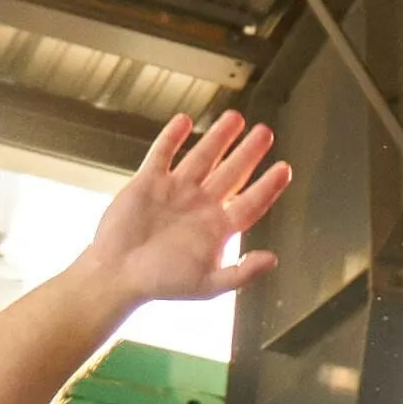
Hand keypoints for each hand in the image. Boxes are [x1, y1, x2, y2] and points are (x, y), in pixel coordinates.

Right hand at [80, 107, 290, 306]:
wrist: (117, 275)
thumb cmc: (162, 283)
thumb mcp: (208, 285)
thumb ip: (242, 273)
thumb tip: (273, 259)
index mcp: (218, 228)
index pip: (251, 202)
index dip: (268, 186)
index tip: (285, 169)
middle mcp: (200, 205)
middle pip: (232, 173)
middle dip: (249, 152)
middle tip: (265, 132)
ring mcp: (175, 191)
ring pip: (203, 157)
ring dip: (219, 138)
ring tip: (235, 118)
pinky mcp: (148, 182)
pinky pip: (163, 153)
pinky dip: (172, 137)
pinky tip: (185, 120)